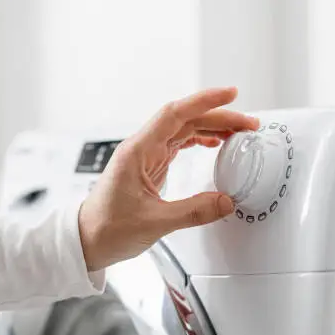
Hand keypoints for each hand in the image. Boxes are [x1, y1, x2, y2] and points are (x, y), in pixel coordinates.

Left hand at [78, 87, 258, 270]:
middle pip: (184, 120)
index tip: (230, 94)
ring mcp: (145, 156)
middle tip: (247, 124)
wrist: (87, 239)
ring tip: (237, 132)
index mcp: (137, 152)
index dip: (204, 101)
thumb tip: (225, 202)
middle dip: (218, 117)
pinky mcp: (150, 167)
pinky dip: (198, 141)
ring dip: (210, 128)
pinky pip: (178, 145)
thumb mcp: (154, 223)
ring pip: (182, 131)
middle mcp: (141, 148)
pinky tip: (212, 143)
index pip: (174, 114)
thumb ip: (193, 212)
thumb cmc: (107, 228)